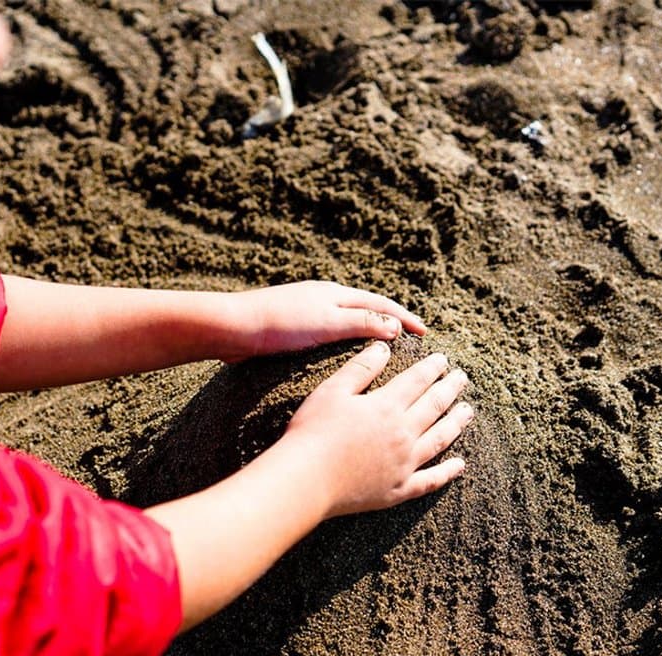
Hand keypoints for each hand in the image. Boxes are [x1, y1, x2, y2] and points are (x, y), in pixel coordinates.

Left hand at [223, 281, 427, 361]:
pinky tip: (342, 356)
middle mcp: (323, 298)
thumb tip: (395, 326)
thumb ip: (362, 323)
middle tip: (411, 337)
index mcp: (336, 294)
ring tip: (384, 348)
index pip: (381, 304)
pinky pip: (329, 331)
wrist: (234, 328)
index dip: (405, 318)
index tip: (426, 332)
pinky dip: (346, 340)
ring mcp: (307, 311)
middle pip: (366, 308)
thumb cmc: (280, 325)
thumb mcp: (328, 323)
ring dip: (368, 330)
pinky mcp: (291, 327)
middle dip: (390, 321)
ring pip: (347, 320)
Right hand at [279, 341, 471, 517]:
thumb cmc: (313, 432)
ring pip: (440, 439)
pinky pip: (430, 480)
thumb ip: (361, 368)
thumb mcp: (332, 391)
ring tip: (468, 411)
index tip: (443, 360)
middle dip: (450, 389)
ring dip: (456, 423)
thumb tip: (384, 347)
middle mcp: (402, 433)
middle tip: (462, 378)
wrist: (306, 478)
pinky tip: (460, 465)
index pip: (417, 381)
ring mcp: (404, 463)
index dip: (432, 368)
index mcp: (386, 406)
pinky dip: (447, 472)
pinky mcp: (398, 489)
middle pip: (434, 406)